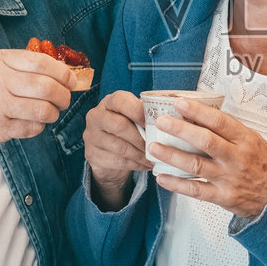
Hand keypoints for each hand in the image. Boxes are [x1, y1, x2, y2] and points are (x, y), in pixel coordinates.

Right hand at [0, 48, 73, 153]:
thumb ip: (14, 67)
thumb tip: (55, 71)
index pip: (42, 63)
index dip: (63, 73)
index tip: (72, 80)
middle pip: (47, 87)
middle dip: (64, 96)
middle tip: (65, 100)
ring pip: (43, 110)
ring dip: (53, 113)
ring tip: (49, 113)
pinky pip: (31, 129)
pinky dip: (38, 127)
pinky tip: (32, 124)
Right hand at [85, 91, 147, 209]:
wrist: (108, 152)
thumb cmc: (128, 129)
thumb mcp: (134, 117)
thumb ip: (147, 114)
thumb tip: (175, 116)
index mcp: (110, 102)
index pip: (121, 101)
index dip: (139, 111)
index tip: (155, 122)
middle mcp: (96, 116)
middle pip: (120, 125)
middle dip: (142, 138)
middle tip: (157, 145)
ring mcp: (91, 136)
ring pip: (119, 146)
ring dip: (141, 154)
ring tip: (155, 158)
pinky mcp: (92, 154)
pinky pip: (117, 161)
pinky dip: (136, 164)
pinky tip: (146, 164)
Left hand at [149, 98, 266, 219]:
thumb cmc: (264, 166)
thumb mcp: (253, 141)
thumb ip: (230, 131)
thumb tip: (200, 115)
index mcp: (245, 140)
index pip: (220, 122)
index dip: (198, 111)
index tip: (180, 103)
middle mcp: (236, 158)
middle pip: (205, 141)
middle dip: (180, 130)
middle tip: (161, 122)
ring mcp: (228, 179)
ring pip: (196, 165)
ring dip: (172, 156)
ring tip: (154, 148)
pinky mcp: (222, 197)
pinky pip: (196, 190)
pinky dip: (177, 184)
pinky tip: (162, 177)